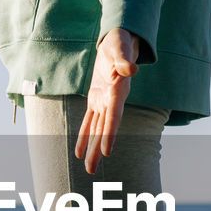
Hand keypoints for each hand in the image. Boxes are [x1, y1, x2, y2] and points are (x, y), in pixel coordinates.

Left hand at [74, 28, 139, 174]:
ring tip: (88, 168)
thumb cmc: (120, 41)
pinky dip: (85, 135)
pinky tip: (79, 151)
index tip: (107, 151)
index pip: (114, 115)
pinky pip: (90, 120)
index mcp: (118, 91)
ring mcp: (105, 101)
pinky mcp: (97, 98)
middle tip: (91, 170)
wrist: (120, 39)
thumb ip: (123, 60)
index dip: (110, 133)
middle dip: (98, 150)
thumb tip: (130, 70)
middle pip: (104, 129)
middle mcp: (112, 100)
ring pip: (97, 129)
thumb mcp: (120, 47)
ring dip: (92, 148)